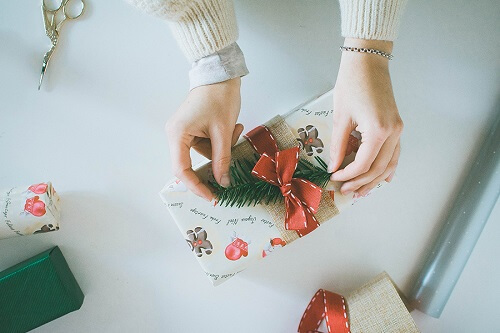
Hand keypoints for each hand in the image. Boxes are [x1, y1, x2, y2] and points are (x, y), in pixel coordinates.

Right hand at [165, 77, 243, 201]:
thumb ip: (222, 159)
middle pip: (191, 163)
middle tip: (230, 169)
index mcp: (177, 134)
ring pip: (203, 154)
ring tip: (235, 129)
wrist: (220, 74)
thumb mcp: (223, 131)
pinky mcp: (191, 129)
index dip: (196, 187)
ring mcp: (183, 132)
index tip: (212, 197)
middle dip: (214, 163)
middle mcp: (175, 134)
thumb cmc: (219, 97)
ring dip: (221, 149)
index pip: (182, 170)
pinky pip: (205, 145)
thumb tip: (223, 182)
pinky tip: (231, 127)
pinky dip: (219, 141)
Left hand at [328, 38, 402, 196]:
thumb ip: (338, 145)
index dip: (348, 175)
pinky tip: (384, 179)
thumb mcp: (341, 117)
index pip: (363, 164)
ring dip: (375, 179)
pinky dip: (387, 167)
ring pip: (389, 164)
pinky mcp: (396, 126)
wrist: (368, 62)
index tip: (334, 178)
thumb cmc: (352, 84)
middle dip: (360, 182)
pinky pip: (394, 153)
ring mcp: (398, 129)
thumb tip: (333, 166)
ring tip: (361, 192)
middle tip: (345, 191)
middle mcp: (393, 132)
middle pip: (378, 168)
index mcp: (379, 130)